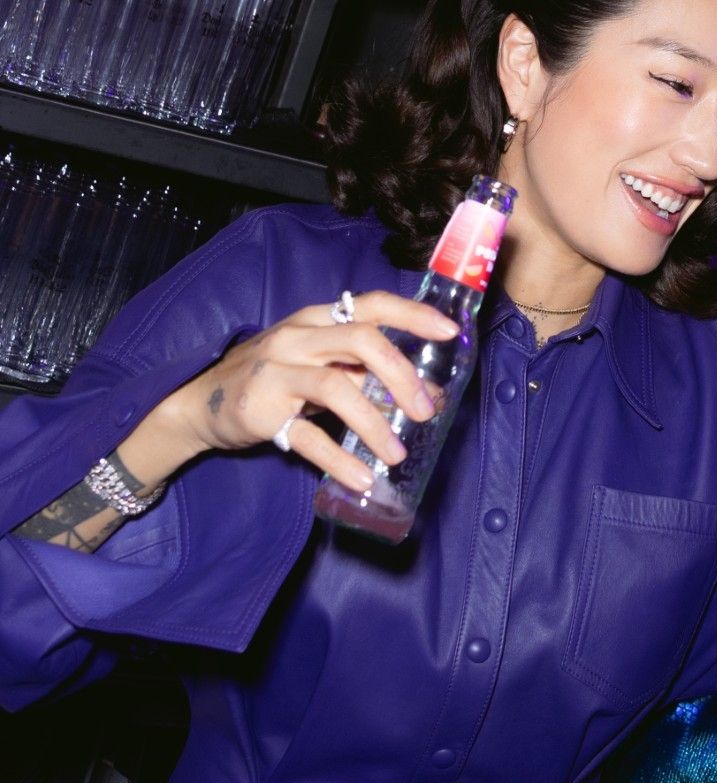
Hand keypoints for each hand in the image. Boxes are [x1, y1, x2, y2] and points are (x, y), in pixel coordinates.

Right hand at [163, 291, 457, 494]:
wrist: (200, 403)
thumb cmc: (274, 380)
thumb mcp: (318, 365)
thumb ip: (365, 373)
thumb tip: (427, 392)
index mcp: (316, 320)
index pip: (371, 305)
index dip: (413, 315)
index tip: (450, 332)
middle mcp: (297, 339)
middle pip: (361, 341)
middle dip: (401, 375)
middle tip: (425, 411)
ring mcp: (277, 373)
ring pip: (336, 388)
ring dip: (374, 423)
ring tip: (397, 454)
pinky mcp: (263, 412)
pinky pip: (307, 437)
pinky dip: (339, 460)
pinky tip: (363, 477)